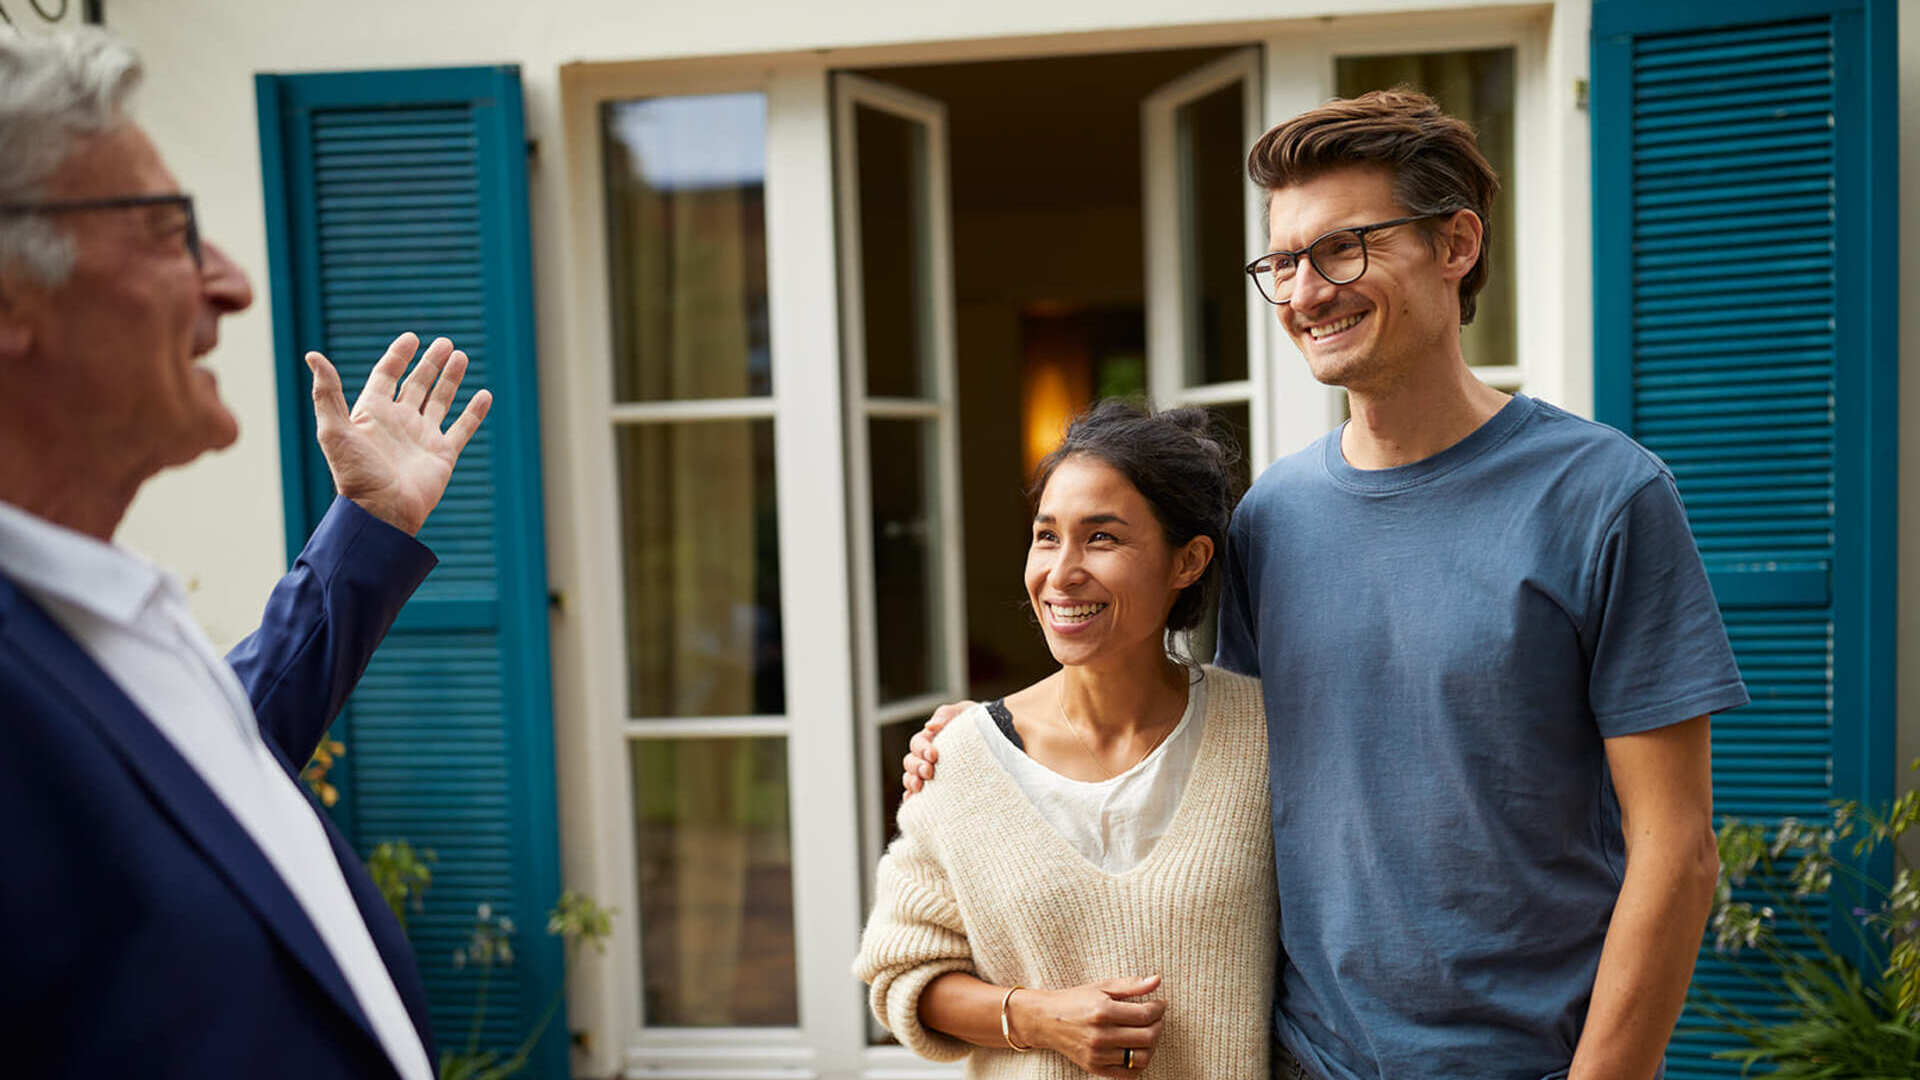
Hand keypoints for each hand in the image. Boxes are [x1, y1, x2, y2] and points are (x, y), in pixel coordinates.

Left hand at [306, 332, 491, 535]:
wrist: (382, 512)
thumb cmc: (355, 474)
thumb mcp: (334, 430)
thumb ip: (327, 393)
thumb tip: (313, 355)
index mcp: (373, 414)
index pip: (386, 376)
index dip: (398, 356)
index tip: (411, 338)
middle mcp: (399, 422)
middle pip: (417, 384)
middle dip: (430, 363)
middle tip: (445, 343)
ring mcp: (422, 437)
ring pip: (440, 401)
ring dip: (451, 379)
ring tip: (461, 357)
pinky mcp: (443, 454)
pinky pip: (462, 428)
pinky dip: (474, 412)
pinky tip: (484, 395)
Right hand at [901, 700, 974, 799]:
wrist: (995, 737)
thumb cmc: (975, 722)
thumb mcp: (962, 713)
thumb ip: (946, 716)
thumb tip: (929, 726)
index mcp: (930, 738)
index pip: (917, 744)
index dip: (922, 750)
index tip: (934, 755)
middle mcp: (926, 756)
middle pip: (910, 762)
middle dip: (916, 767)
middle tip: (929, 772)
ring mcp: (930, 773)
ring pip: (911, 777)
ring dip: (911, 782)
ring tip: (919, 787)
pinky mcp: (937, 787)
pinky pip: (920, 795)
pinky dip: (913, 798)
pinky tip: (913, 801)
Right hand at [1011, 976, 1165, 1076]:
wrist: (1045, 1020)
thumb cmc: (1075, 1000)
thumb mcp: (1102, 986)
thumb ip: (1131, 985)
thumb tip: (1157, 980)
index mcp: (1103, 1011)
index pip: (1145, 1014)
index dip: (1159, 1009)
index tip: (1160, 1004)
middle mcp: (1101, 1035)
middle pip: (1148, 1037)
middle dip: (1159, 1026)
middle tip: (1156, 1018)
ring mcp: (1098, 1054)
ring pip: (1141, 1057)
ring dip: (1152, 1046)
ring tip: (1148, 1034)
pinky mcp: (1095, 1067)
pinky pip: (1128, 1074)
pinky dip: (1139, 1064)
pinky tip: (1136, 1050)